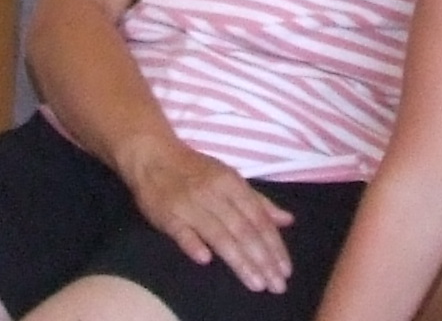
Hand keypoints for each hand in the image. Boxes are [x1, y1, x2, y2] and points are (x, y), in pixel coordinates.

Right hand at [116, 136, 294, 293]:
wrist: (152, 155)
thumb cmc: (195, 170)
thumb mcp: (229, 178)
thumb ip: (258, 201)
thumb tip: (288, 220)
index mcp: (231, 183)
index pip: (258, 218)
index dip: (273, 245)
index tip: (285, 269)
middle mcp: (213, 193)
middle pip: (242, 230)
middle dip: (262, 259)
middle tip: (276, 285)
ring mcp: (189, 204)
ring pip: (218, 235)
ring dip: (239, 260)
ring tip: (256, 283)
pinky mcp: (167, 214)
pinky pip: (181, 231)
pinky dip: (193, 244)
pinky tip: (206, 260)